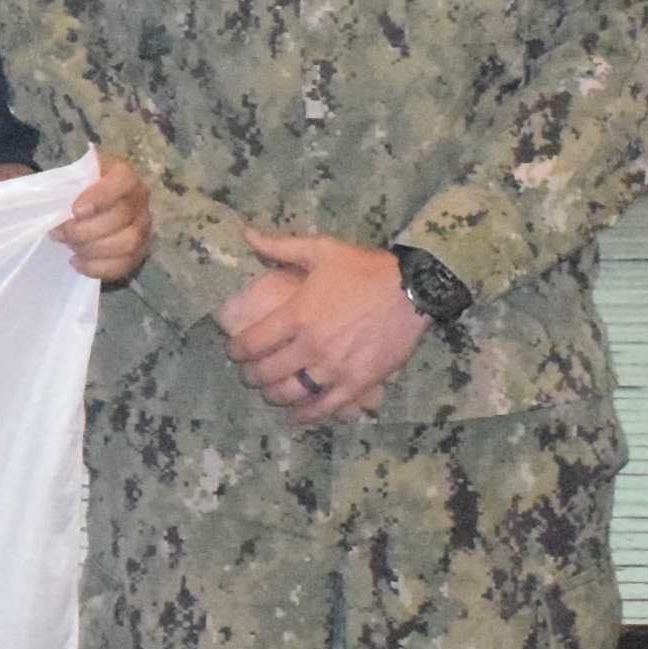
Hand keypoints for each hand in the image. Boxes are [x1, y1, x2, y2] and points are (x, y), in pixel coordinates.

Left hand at [54, 156, 155, 285]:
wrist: (83, 205)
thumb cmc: (74, 189)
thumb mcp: (66, 178)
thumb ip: (60, 184)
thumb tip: (44, 198)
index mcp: (122, 173)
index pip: (123, 180)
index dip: (101, 197)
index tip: (75, 211)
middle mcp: (139, 197)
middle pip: (122, 217)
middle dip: (85, 230)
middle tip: (59, 233)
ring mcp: (143, 225)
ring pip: (128, 243)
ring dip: (92, 249)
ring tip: (69, 246)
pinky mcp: (139, 251)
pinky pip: (125, 265)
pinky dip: (97, 268)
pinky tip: (76, 261)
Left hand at [217, 231, 427, 423]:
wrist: (413, 289)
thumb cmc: (364, 269)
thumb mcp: (321, 250)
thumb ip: (279, 246)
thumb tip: (245, 233)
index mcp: (298, 314)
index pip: (252, 343)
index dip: (236, 351)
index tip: (234, 351)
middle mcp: (312, 345)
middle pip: (267, 373)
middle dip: (251, 376)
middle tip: (250, 374)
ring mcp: (335, 367)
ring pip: (292, 393)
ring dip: (274, 396)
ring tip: (271, 392)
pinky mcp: (358, 383)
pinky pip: (325, 407)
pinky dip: (306, 416)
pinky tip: (296, 416)